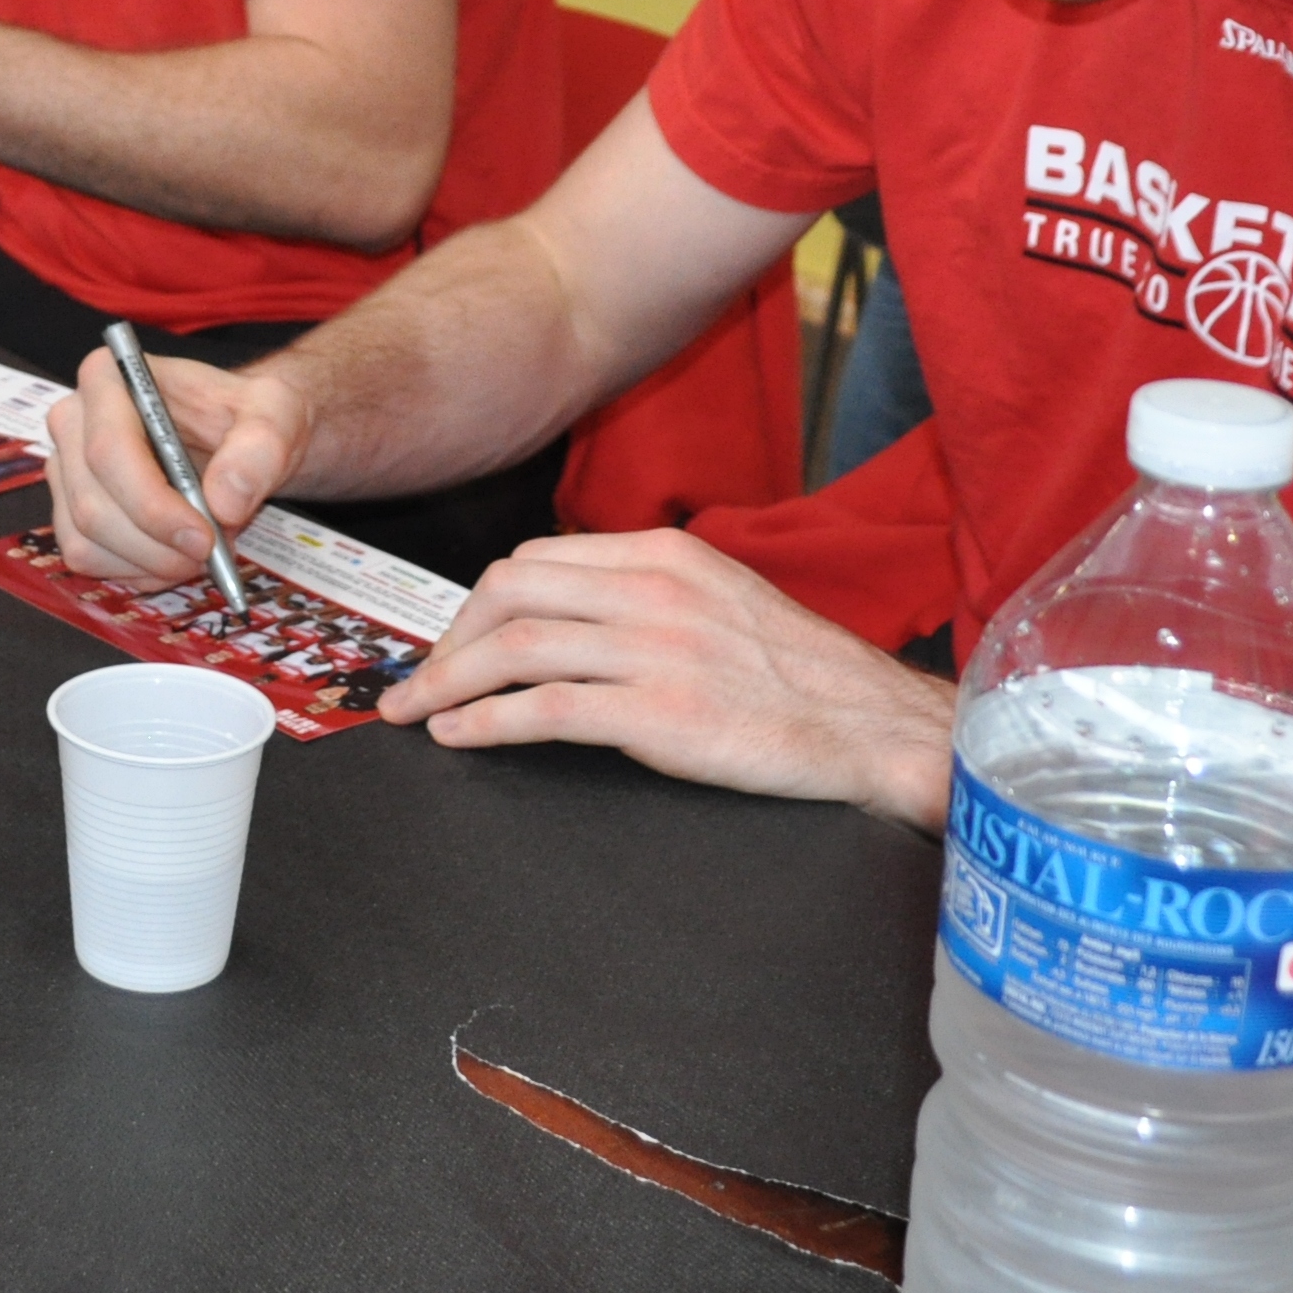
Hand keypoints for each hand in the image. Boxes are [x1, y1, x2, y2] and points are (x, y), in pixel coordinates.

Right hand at [46, 344, 307, 583]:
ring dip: (149, 562)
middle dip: (155, 545)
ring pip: (86, 539)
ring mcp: (65, 468)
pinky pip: (86, 558)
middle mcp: (73, 420)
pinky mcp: (68, 509)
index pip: (109, 449)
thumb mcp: (275, 415)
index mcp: (109, 378)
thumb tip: (224, 502)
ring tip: (200, 553)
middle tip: (211, 555)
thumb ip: (259, 450)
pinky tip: (172, 557)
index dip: (151, 504)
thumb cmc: (246, 417)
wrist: (239, 439)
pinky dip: (134, 570)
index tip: (204, 537)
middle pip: (92, 503)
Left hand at [373, 528, 954, 818]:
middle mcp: (654, 590)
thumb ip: (648, 595)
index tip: (456, 639)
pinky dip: (485, 721)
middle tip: (422, 680)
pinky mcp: (661, 715)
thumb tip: (571, 616)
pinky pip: (544, 709)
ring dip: (448, 681)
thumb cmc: (801, 676)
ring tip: (417, 711)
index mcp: (666, 555)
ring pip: (516, 646)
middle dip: (450, 637)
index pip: (539, 559)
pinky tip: (460, 736)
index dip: (481, 603)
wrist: (876, 727)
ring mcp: (656, 651)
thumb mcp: (722, 601)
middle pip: (510, 592)